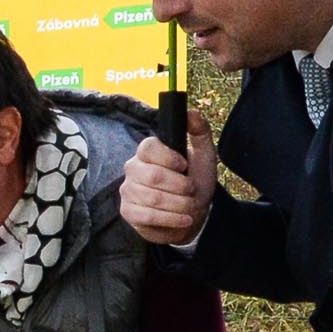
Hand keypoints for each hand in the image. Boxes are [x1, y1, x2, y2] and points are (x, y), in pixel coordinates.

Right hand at [120, 107, 217, 245]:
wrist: (192, 212)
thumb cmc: (195, 180)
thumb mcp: (204, 154)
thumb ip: (199, 130)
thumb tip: (190, 112)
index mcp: (147, 151)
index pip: (148, 148)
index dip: (169, 158)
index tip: (185, 166)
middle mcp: (133, 168)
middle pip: (153, 176)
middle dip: (180, 186)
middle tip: (192, 190)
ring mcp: (128, 190)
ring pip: (153, 199)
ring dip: (180, 204)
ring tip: (191, 206)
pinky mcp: (128, 212)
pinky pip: (148, 216)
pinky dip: (171, 219)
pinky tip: (184, 219)